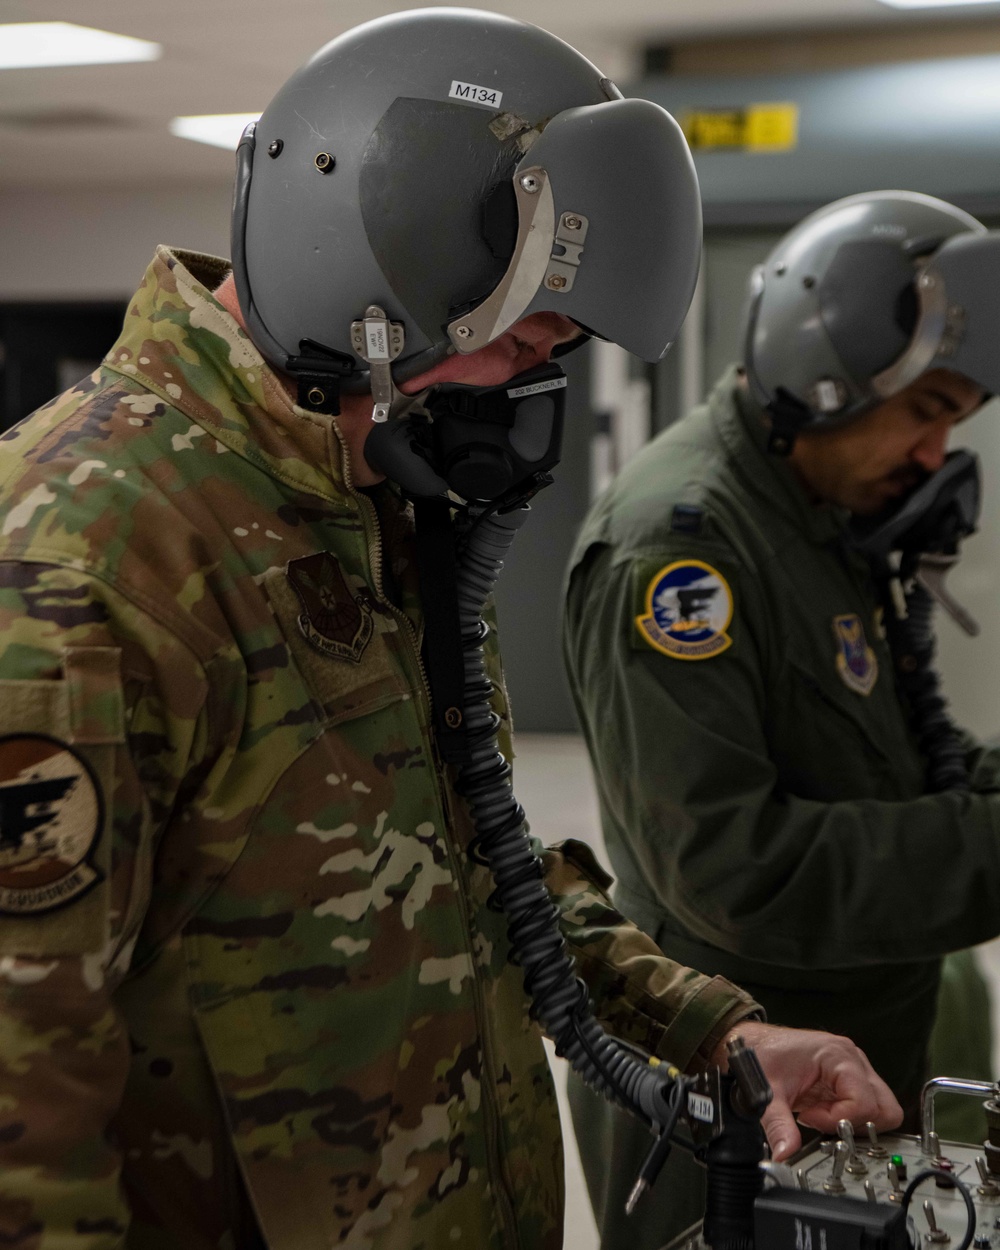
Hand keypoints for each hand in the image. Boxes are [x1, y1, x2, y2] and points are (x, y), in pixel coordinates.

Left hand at [710, 1021, 902, 1161]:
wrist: (752, 1043)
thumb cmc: (762, 1055)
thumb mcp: (767, 1092)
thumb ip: (778, 1126)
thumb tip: (786, 1154)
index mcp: (837, 1054)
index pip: (864, 1102)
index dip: (839, 1120)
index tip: (811, 1118)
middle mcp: (853, 1059)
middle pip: (884, 1108)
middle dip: (856, 1125)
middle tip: (823, 1122)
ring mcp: (855, 1069)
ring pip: (881, 1110)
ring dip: (854, 1123)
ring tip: (821, 1116)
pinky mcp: (850, 1080)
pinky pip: (867, 1108)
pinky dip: (849, 1118)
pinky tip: (823, 1113)